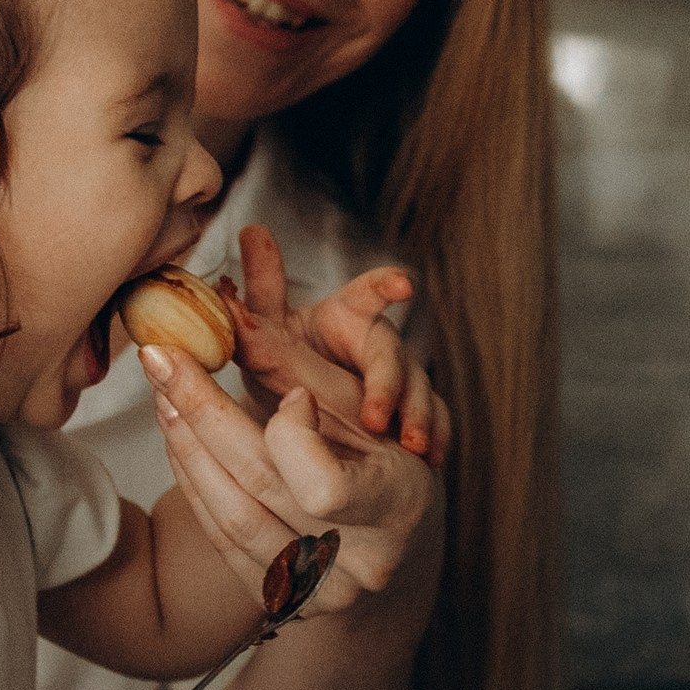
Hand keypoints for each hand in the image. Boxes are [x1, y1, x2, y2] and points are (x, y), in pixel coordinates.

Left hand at [141, 342, 436, 618]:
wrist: (397, 546)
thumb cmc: (386, 462)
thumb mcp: (366, 412)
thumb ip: (305, 372)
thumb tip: (233, 320)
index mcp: (397, 509)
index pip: (323, 486)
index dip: (293, 436)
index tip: (291, 395)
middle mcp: (358, 563)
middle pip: (260, 487)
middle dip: (203, 413)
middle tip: (162, 358)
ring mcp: (318, 592)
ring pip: (231, 518)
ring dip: (187, 448)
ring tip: (163, 394)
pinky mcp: (281, 603)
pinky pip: (223, 542)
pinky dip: (195, 486)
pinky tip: (178, 441)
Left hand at [222, 225, 450, 463]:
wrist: (310, 405)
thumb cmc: (289, 360)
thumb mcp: (269, 330)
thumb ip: (261, 290)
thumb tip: (251, 230)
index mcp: (349, 314)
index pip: (369, 293)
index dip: (386, 285)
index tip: (403, 284)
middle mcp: (380, 342)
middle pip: (394, 357)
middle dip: (389, 386)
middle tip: (376, 418)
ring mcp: (404, 377)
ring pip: (421, 391)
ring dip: (420, 418)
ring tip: (416, 448)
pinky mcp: (417, 410)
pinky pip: (437, 421)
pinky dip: (437, 438)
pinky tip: (433, 458)